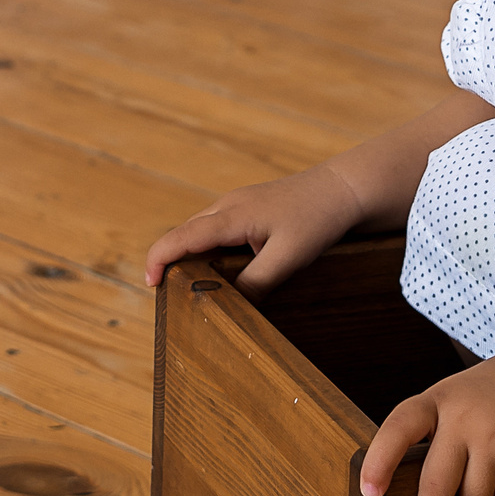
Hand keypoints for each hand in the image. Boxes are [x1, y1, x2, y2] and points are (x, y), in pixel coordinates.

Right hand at [143, 163, 365, 297]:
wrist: (344, 188)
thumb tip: (231, 306)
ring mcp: (238, 203)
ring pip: (200, 229)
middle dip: (170, 259)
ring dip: (190, 253)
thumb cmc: (318, 218)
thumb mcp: (289, 257)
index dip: (159, 258)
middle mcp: (228, 205)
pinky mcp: (249, 207)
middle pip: (184, 232)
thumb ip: (257, 282)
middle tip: (168, 293)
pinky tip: (221, 266)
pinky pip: (216, 227)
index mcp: (232, 215)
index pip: (181, 236)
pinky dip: (208, 246)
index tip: (150, 283)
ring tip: (192, 284)